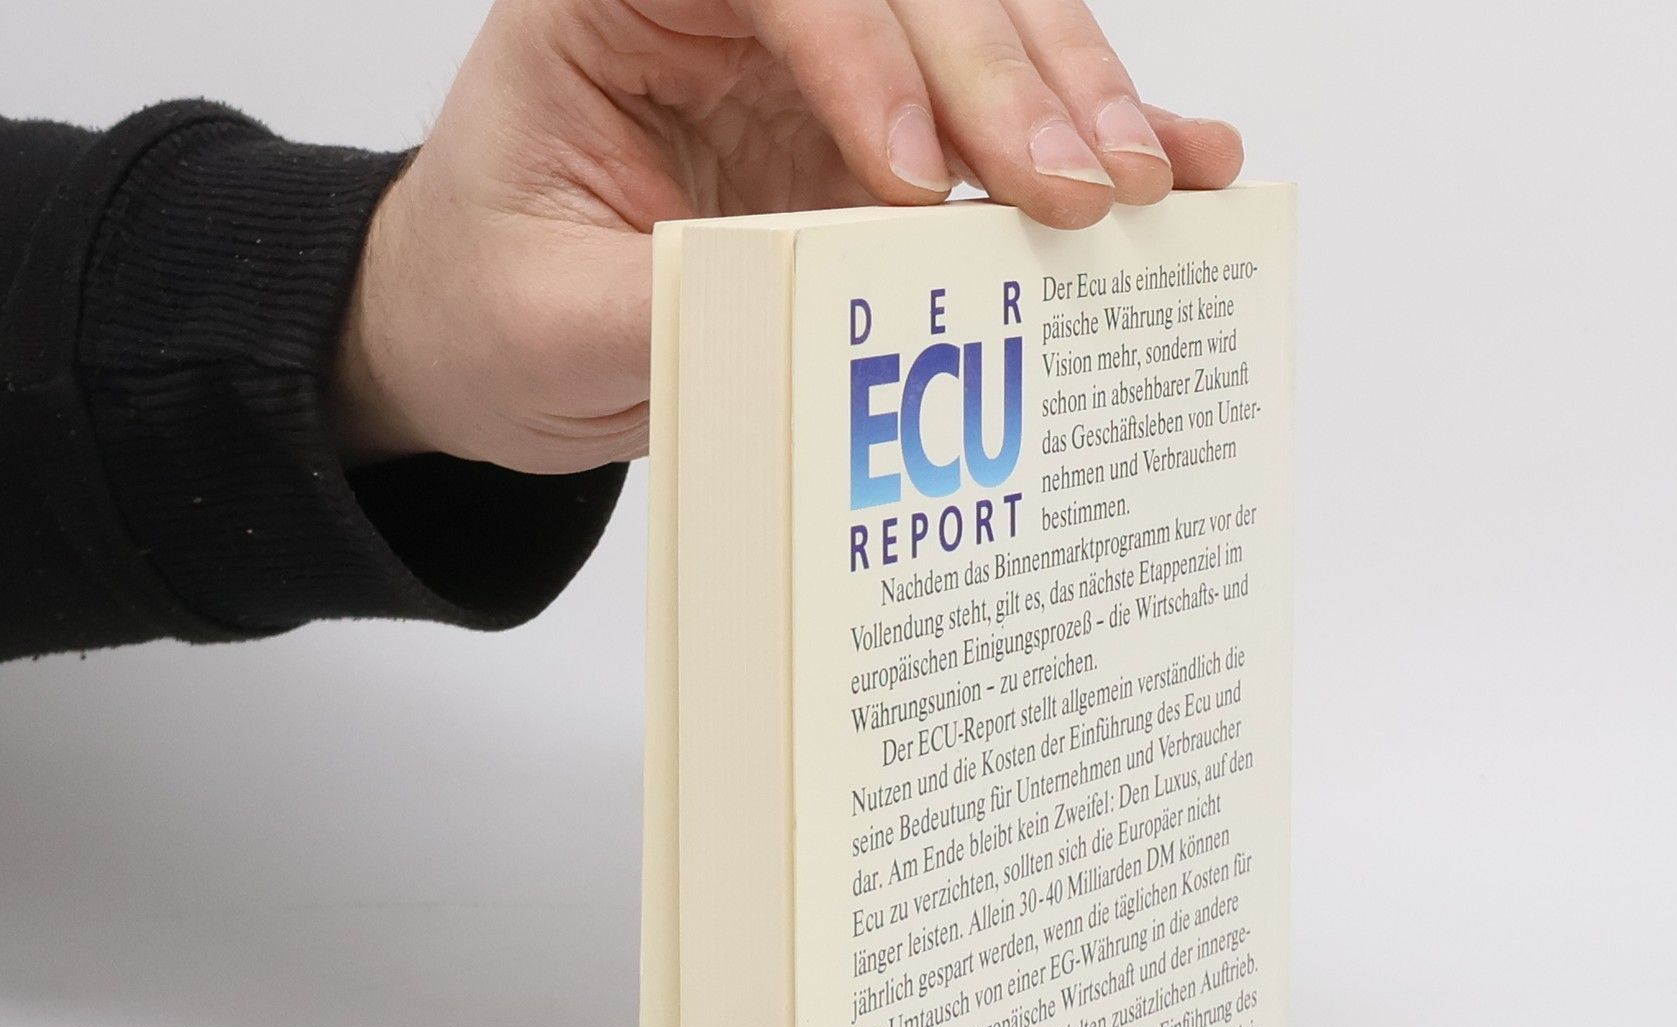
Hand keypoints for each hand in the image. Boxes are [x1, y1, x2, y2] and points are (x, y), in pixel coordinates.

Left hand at [330, 0, 1242, 472]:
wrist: (493, 337)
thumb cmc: (492, 301)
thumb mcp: (547, 318)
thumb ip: (668, 307)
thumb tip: (815, 313)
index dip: (862, 57)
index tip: (912, 180)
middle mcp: (745, 8)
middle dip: (1007, 76)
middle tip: (1077, 187)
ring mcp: (832, 67)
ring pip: (984, 26)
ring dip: (1074, 98)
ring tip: (1145, 183)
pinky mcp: (890, 139)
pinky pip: (1005, 119)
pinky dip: (1089, 135)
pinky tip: (1179, 163)